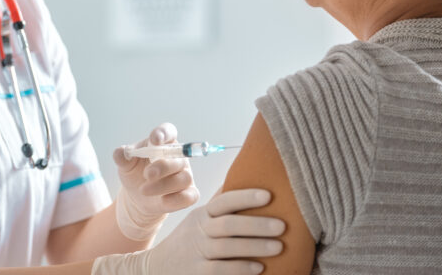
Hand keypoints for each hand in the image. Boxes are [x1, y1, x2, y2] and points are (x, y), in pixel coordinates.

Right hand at [92, 189, 285, 274]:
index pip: (224, 201)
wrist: (159, 266)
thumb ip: (221, 202)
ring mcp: (198, 252)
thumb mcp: (201, 217)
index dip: (245, 197)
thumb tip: (246, 175)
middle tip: (282, 225)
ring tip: (278, 246)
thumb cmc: (190, 238)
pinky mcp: (198, 273)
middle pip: (228, 224)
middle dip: (256, 224)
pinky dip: (240, 269)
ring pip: (227, 247)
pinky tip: (259, 268)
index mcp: (203, 214)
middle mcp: (200, 231)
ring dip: (254, 246)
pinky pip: (220, 270)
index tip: (268, 195)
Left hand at [113, 123, 198, 240]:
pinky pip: (190, 196)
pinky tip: (162, 201)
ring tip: (143, 190)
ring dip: (163, 185)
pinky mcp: (189, 194)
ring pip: (184, 178)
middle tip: (146, 174)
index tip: (155, 139)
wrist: (139, 196)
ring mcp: (185, 175)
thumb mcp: (125, 164)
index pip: (169, 131)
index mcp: (164, 143)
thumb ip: (122, 157)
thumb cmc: (135, 172)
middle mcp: (178, 157)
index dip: (164, 133)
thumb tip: (120, 152)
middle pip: (179, 157)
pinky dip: (177, 199)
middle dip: (163, 166)